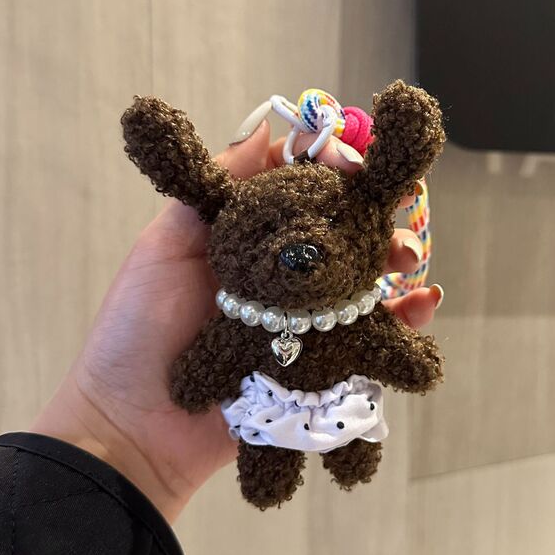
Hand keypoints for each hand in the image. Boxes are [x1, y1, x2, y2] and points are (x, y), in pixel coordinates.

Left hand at [30, 121, 443, 523]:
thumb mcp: (166, 247)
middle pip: (343, 238)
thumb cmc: (139, 330)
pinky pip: (371, 344)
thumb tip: (266, 125)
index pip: (300, 196)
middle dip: (373, 218)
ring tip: (407, 261)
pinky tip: (420, 307)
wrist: (135, 429)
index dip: (331, 174)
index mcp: (248, 245)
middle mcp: (282, 280)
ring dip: (395, 266)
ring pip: (365, 287)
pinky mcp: (320, 371)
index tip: (352, 163)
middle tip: (393, 210)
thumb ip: (216, 189)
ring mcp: (304, 326)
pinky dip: (403, 325)